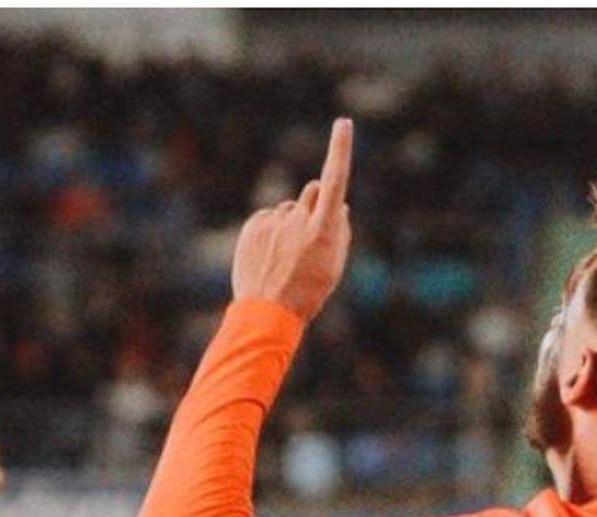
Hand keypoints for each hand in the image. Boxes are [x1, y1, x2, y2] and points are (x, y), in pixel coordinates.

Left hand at [232, 118, 352, 318]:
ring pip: (290, 209)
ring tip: (287, 256)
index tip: (343, 123)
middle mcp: (298, 220)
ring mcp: (273, 222)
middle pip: (312, 191)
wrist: (267, 312)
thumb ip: (340, 231)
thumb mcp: (335, 266)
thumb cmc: (308, 291)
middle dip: (316, 203)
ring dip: (292, 223)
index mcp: (323, 230)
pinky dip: (272, 231)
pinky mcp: (253, 226)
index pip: (334, 181)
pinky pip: (269, 218)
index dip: (340, 151)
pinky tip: (271, 256)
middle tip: (311, 235)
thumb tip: (338, 206)